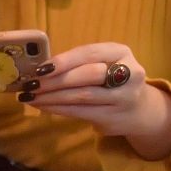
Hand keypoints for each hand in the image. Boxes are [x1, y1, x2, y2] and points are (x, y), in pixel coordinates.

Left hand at [17, 42, 170, 154]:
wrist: (140, 109)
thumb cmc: (111, 80)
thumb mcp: (103, 63)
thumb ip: (78, 63)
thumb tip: (38, 69)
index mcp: (121, 52)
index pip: (90, 53)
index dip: (64, 60)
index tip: (40, 68)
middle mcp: (128, 73)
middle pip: (88, 75)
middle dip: (55, 80)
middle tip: (31, 85)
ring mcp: (123, 98)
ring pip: (82, 96)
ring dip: (52, 97)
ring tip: (30, 97)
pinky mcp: (114, 118)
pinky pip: (80, 112)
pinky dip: (58, 108)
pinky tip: (42, 105)